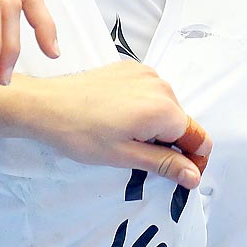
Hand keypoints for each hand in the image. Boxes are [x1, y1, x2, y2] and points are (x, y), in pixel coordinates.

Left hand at [19, 60, 212, 188]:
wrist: (47, 106)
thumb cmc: (81, 133)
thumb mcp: (126, 156)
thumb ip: (165, 164)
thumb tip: (194, 176)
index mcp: (163, 109)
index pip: (199, 138)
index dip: (193, 161)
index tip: (179, 175)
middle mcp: (161, 86)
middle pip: (182, 122)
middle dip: (171, 143)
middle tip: (140, 158)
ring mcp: (145, 74)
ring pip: (166, 108)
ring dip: (156, 126)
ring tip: (125, 137)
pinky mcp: (130, 69)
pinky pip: (150, 93)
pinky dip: (143, 109)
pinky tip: (119, 119)